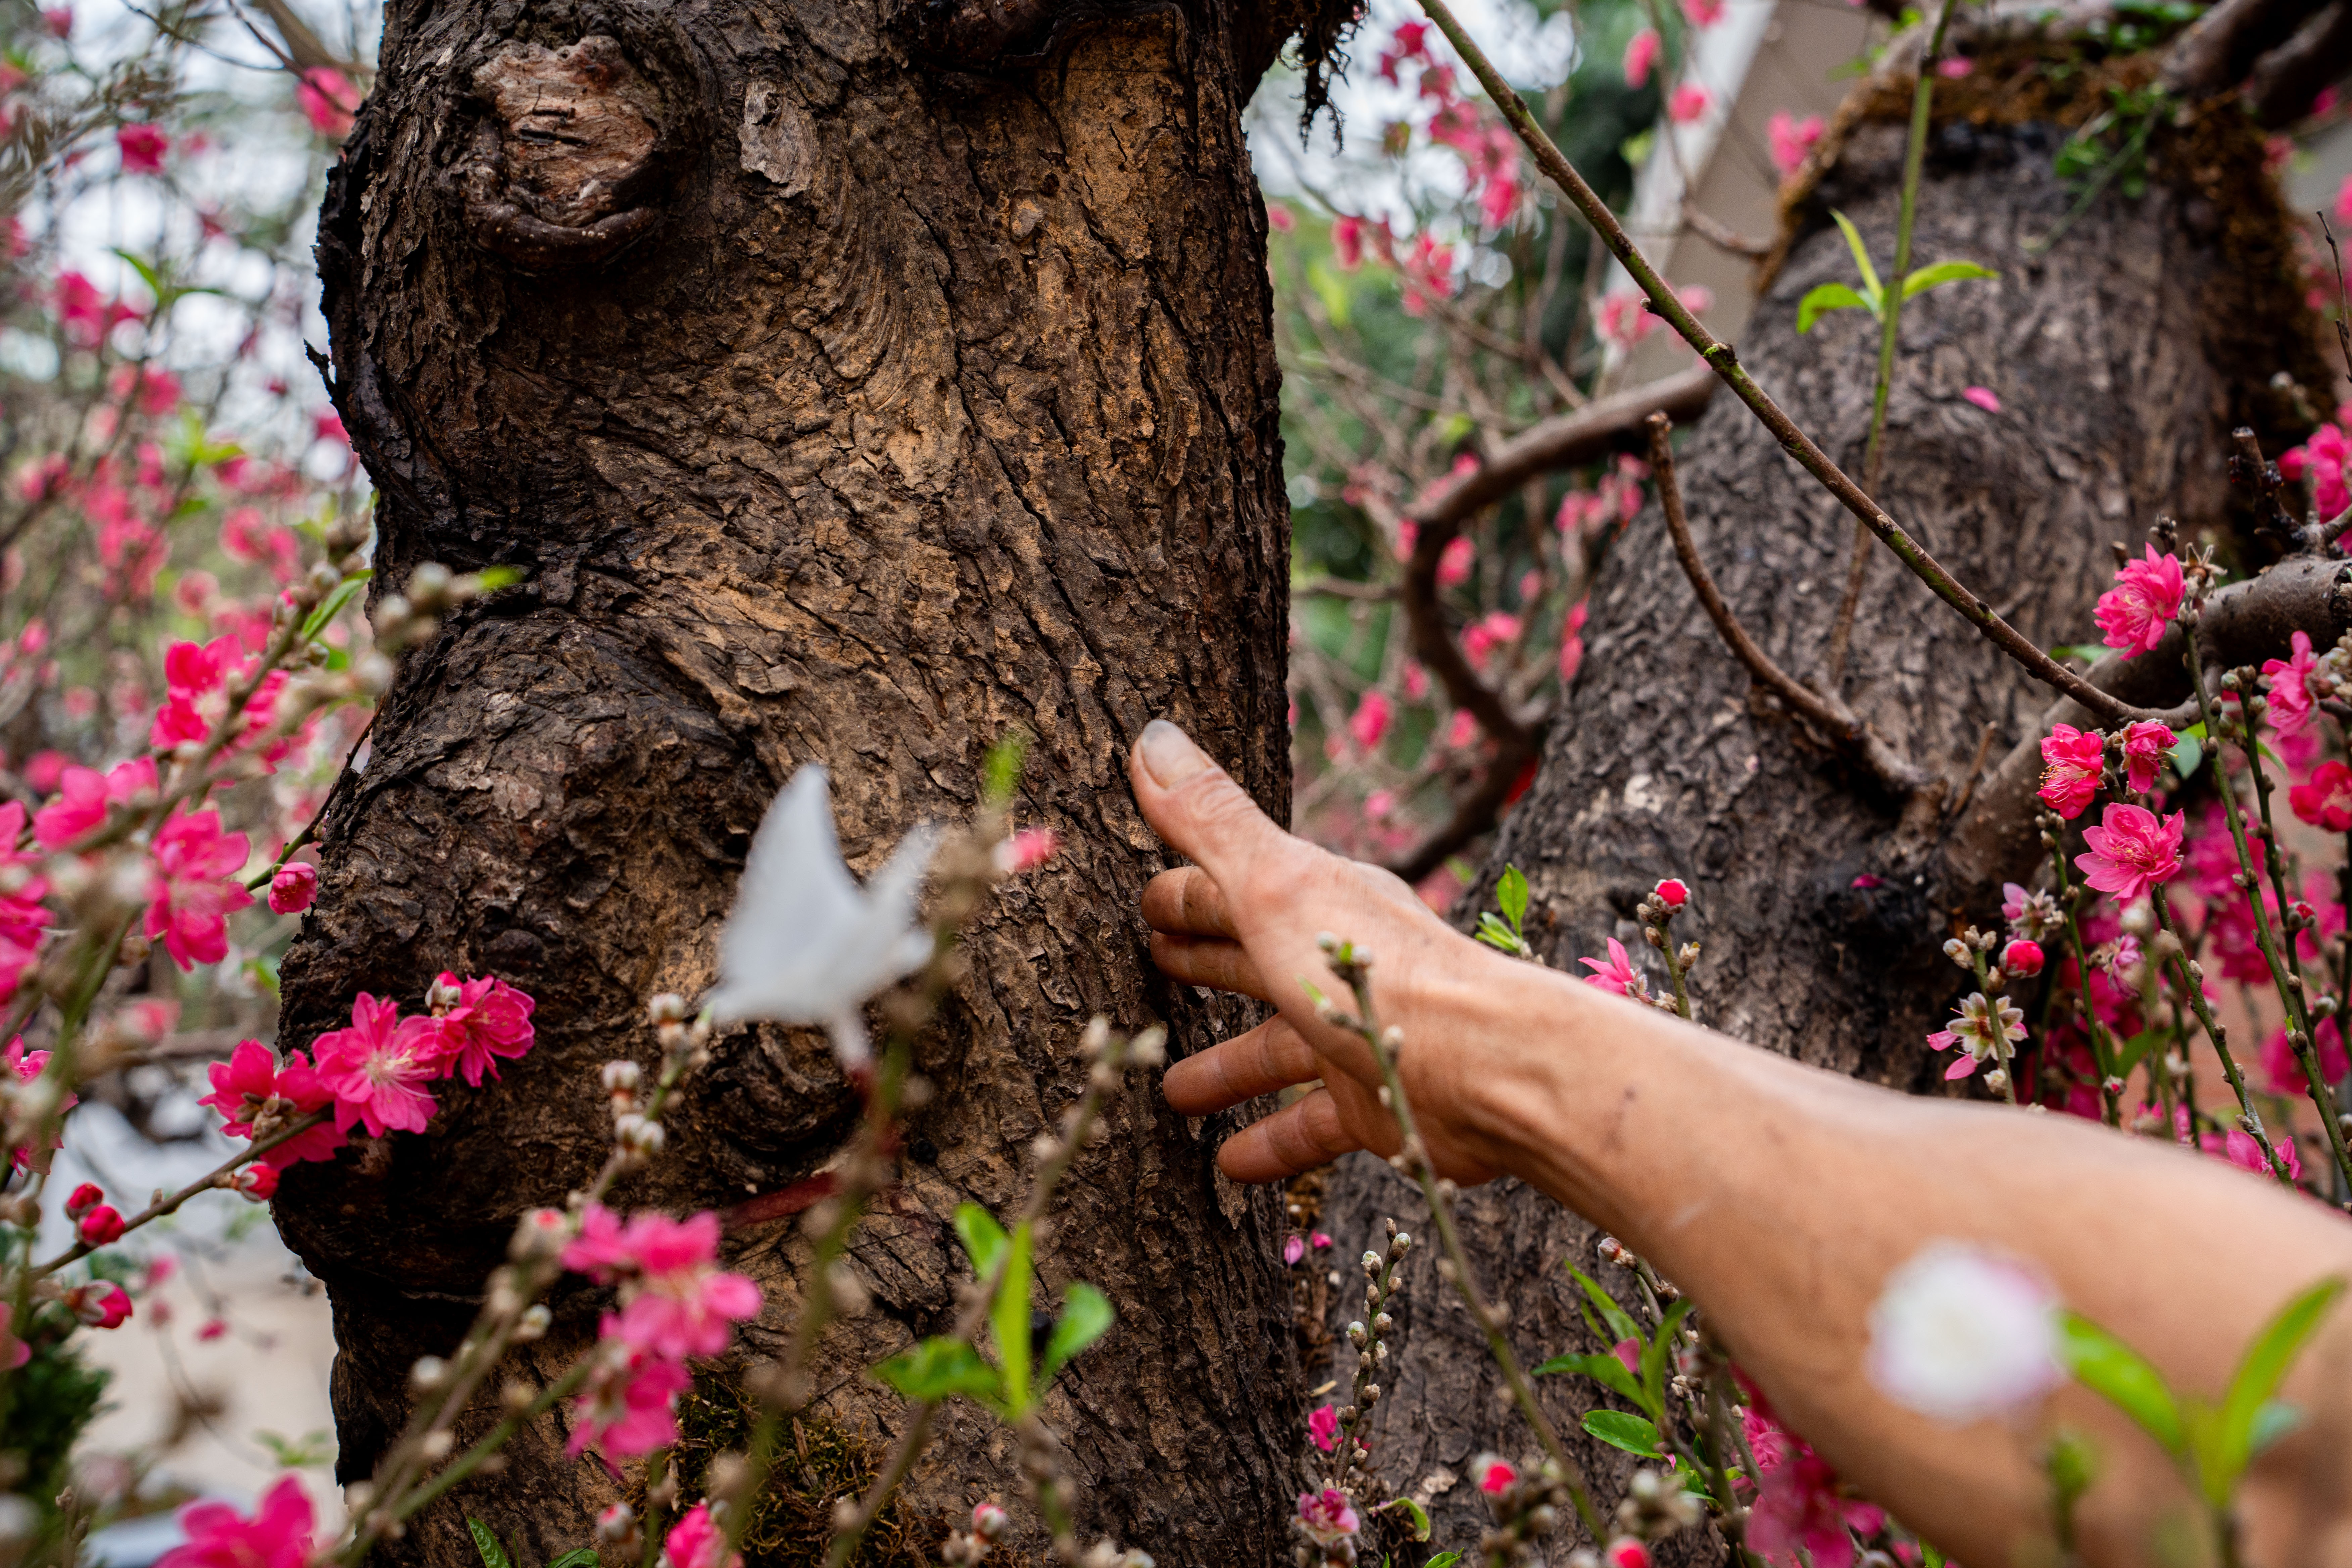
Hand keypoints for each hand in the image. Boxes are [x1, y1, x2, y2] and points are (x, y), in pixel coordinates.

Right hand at [1129, 718, 1523, 1185]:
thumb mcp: (1274, 884)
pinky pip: (1312, 1124)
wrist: (1488, 1067)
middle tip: (1151, 967)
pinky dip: (1271, 1140)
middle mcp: (1337, 964)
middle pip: (1253, 962)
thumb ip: (1210, 820)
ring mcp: (1358, 1035)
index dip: (1185, 893)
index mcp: (1313, 903)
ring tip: (1168, 1090)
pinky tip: (1228, 1165)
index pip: (1233, 890)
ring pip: (1275, 1051)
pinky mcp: (1378, 1103)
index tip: (1142, 901)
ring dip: (1225, 1067)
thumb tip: (1151, 736)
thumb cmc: (1375, 971)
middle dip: (1203, 962)